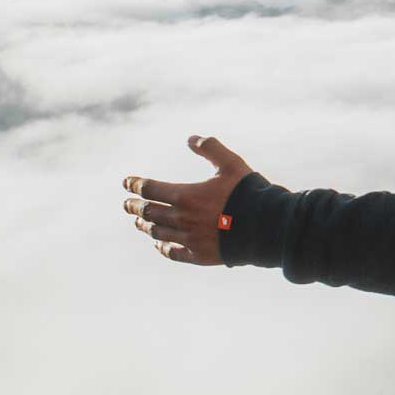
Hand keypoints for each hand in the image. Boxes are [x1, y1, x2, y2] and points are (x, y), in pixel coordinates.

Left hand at [122, 135, 254, 265]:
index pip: (150, 189)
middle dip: (135, 206)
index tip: (127, 183)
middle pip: (149, 212)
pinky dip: (162, 247)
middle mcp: (182, 219)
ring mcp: (189, 239)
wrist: (267, 227)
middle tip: (127, 204)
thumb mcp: (232, 164)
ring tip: (139, 223)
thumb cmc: (249, 193)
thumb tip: (190, 138)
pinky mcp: (199, 256)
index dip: (135, 185)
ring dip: (145, 226)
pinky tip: (159, 244)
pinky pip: (173, 252)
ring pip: (157, 232)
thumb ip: (211, 148)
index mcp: (185, 196)